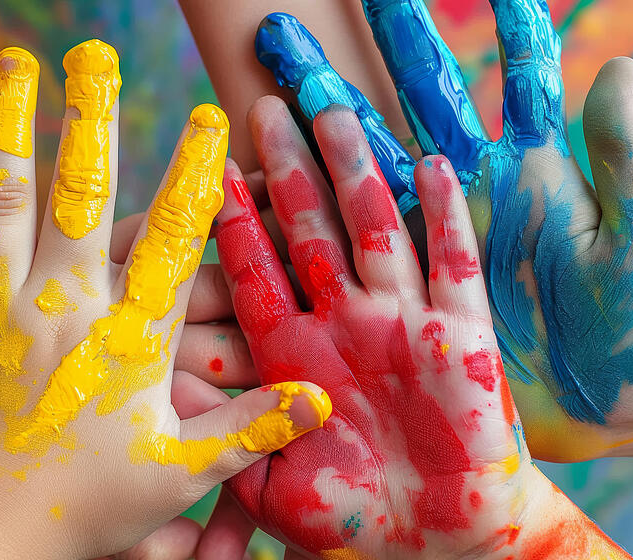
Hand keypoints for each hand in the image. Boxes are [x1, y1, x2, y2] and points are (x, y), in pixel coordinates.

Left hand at [0, 42, 329, 558]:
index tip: (211, 119)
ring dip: (7, 127)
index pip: (173, 242)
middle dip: (91, 117)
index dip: (196, 176)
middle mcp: (60, 308)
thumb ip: (249, 428)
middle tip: (94, 54)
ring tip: (13, 66)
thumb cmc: (84, 509)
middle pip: (80, 195)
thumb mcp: (177, 474)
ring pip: (1, 203)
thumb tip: (320, 398)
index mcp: (125, 338)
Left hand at [212, 101, 627, 558]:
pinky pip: (451, 266)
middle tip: (263, 108)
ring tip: (336, 109)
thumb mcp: (272, 490)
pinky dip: (443, 218)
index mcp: (295, 354)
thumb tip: (171, 388)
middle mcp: (346, 326)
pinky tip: (430, 167)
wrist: (440, 546)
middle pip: (310, 231)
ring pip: (374, 231)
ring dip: (355, 172)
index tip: (208, 169)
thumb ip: (228, 443)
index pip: (256, 272)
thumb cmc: (353, 524)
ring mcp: (403, 324)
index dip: (232, 222)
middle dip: (288, 169)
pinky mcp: (462, 338)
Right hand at [253, 1, 632, 460]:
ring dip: (327, 117)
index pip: (521, 76)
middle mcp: (480, 186)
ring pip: (371, 160)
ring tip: (272, 73)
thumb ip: (623, 160)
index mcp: (539, 166)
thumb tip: (621, 64)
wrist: (613, 404)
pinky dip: (315, 212)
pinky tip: (265, 184)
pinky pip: (355, 242)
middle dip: (383, 44)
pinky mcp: (415, 284)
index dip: (510, 24)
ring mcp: (439, 233)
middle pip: (422, 99)